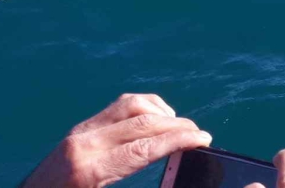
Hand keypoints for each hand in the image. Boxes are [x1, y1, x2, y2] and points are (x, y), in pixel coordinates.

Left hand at [21, 93, 211, 187]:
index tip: (204, 139)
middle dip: (177, 125)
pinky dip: (143, 107)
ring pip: (131, 104)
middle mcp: (85, 144)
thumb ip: (136, 182)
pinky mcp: (79, 130)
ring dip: (161, 112)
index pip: (145, 147)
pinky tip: (155, 119)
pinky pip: (117, 106)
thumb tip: (174, 168)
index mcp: (90, 170)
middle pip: (143, 121)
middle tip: (199, 134)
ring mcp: (80, 132)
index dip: (180, 140)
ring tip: (178, 127)